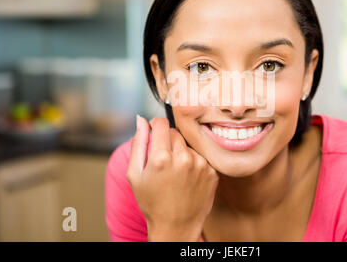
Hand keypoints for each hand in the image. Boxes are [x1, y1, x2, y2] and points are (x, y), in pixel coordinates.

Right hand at [126, 116, 218, 240]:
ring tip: (176, 173)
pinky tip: (187, 178)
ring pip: (188, 145)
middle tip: (163, 159)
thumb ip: (138, 143)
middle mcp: (183, 158)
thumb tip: (140, 119)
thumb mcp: (135, 174)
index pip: (161, 123)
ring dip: (181, 152)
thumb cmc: (152, 202)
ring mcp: (200, 165)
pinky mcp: (212, 171)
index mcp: (161, 158)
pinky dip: (194, 163)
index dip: (155, 125)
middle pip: (175, 133)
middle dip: (167, 140)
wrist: (176, 226)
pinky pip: (201, 157)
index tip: (154, 131)